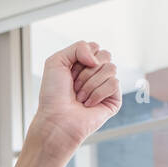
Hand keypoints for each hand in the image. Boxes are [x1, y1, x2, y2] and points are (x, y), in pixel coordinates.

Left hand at [28, 40, 121, 156]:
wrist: (56, 119)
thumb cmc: (53, 95)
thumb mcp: (56, 62)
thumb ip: (78, 47)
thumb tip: (97, 58)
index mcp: (84, 64)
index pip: (94, 47)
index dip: (80, 59)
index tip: (68, 74)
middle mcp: (96, 74)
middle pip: (105, 55)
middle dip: (86, 71)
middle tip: (74, 86)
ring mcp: (106, 86)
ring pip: (111, 68)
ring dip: (90, 84)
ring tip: (79, 97)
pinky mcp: (114, 99)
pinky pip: (114, 83)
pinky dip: (97, 93)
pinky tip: (88, 104)